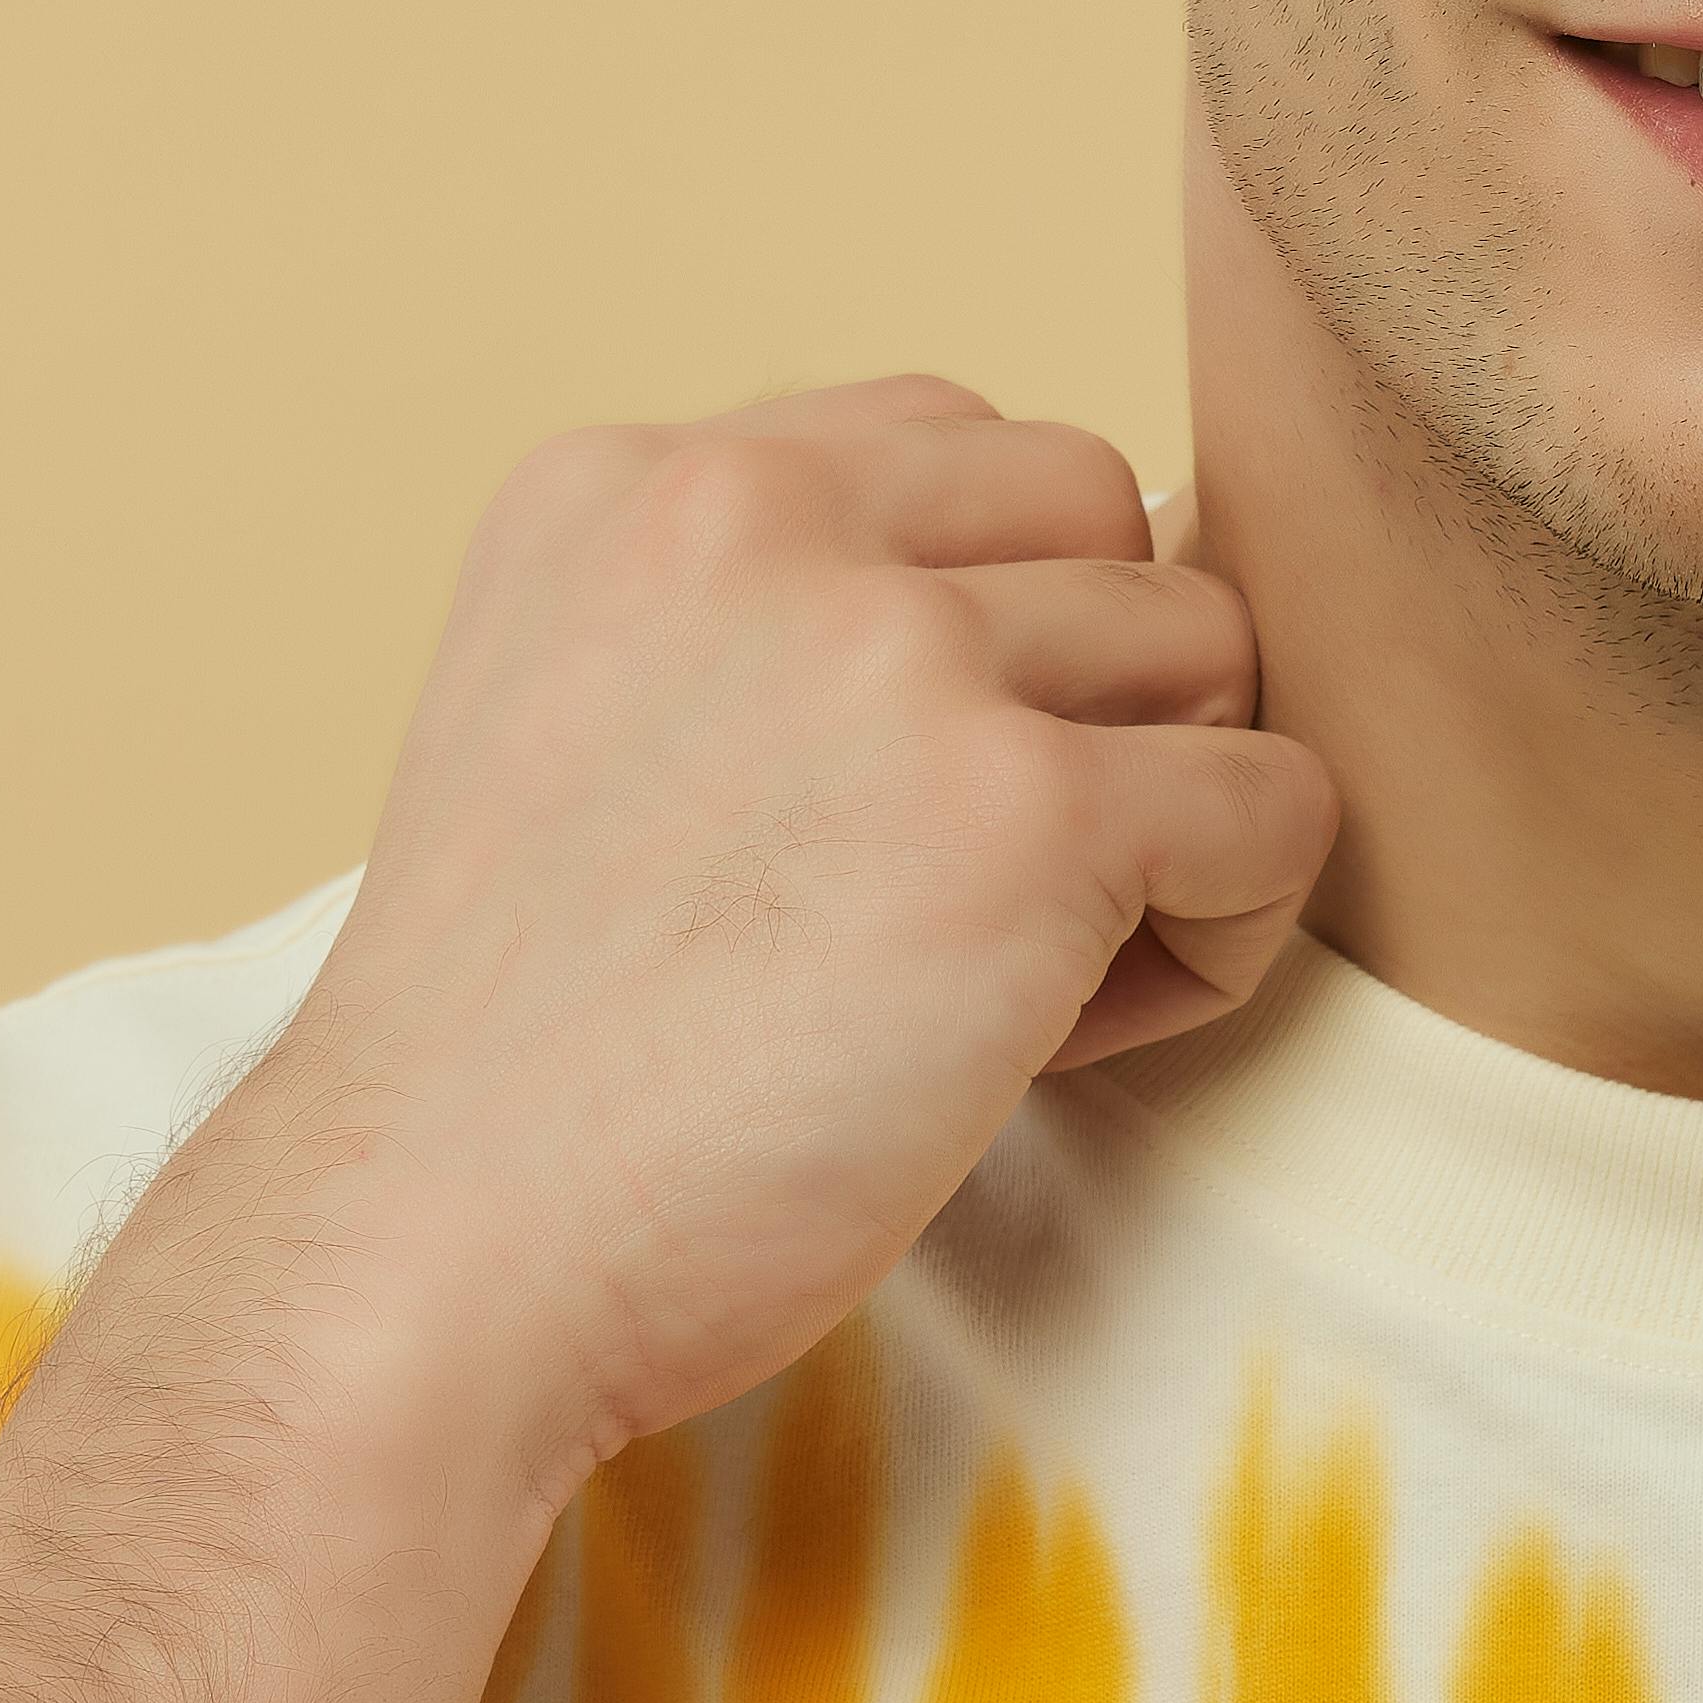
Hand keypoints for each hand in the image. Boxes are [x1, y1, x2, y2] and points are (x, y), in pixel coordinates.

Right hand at [215, 378, 1334, 1496]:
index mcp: (632, 483)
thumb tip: (1051, 615)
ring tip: (1008, 977)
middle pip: (1103, 517)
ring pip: (1207, 647)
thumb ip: (755, 624)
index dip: (978, 628)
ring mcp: (898, 654)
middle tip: (963, 901)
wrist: (428, 1256)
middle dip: (1086, 700)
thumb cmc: (514, 1067)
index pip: (953, 445)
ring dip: (1158, 815)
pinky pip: (1274, 804)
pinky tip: (1067, 1037)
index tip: (878, 806)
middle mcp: (759, 516)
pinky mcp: (1024, 818)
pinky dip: (1223, 930)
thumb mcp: (565, 723)